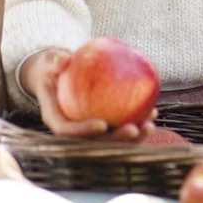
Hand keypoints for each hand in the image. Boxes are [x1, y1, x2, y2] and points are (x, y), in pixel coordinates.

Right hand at [19, 48, 157, 139]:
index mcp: (55, 119)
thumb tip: (62, 59)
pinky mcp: (102, 125)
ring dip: (132, 138)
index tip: (103, 124)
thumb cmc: (53, 67)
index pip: (68, 131)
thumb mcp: (49, 61)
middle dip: (116, 140)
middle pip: (94, 142)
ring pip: (111, 140)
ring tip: (150, 126)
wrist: (56, 76)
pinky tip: (153, 113)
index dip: (85, 131)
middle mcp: (72, 131)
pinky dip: (137, 122)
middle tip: (134, 130)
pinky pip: (120, 126)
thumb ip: (54, 61)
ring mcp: (88, 130)